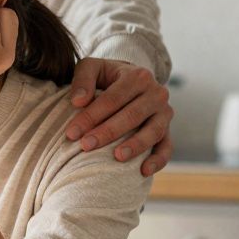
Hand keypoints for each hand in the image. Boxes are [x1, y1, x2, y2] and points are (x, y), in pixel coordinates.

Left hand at [65, 58, 173, 176]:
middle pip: (131, 116)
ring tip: (117, 157)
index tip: (71, 133)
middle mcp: (156, 94)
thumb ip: (83, 80)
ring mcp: (164, 113)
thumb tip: (78, 101)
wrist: (130, 80)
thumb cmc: (106, 76)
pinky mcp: (168, 130)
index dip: (91, 116)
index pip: (112, 98)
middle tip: (86, 146)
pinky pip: (167, 147)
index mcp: (138, 76)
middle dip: (107, 132)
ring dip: (135, 146)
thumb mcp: (92, 68)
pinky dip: (158, 160)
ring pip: (153, 132)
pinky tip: (143, 171)